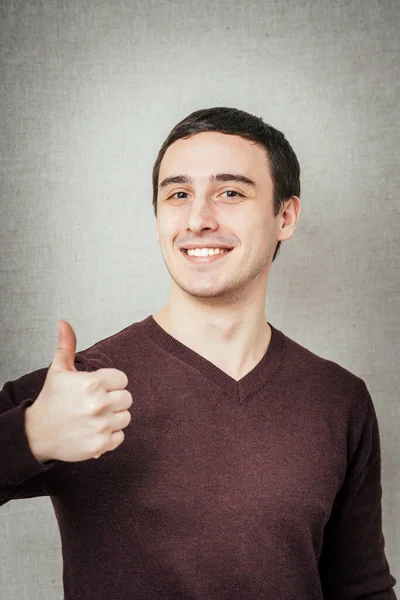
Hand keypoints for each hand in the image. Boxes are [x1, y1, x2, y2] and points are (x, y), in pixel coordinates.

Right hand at [25, 320, 131, 462]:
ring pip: (126, 417)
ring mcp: (100, 425)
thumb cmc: (51, 399)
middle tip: (97, 403)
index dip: (111, 383)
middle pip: (127, 398)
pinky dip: (111, 435)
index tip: (98, 388)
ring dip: (114, 418)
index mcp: (92, 383)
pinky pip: (121, 436)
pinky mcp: (101, 445)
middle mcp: (98, 404)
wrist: (37, 433)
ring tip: (96, 417)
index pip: (122, 379)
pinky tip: (95, 430)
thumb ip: (66, 345)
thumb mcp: (58, 370)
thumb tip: (63, 323)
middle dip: (114, 400)